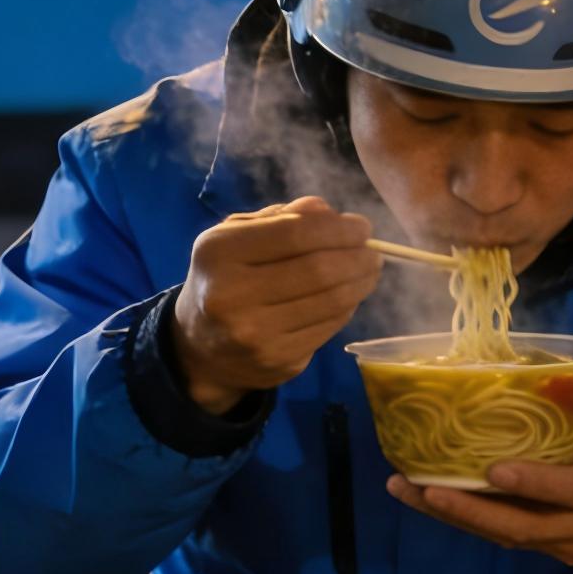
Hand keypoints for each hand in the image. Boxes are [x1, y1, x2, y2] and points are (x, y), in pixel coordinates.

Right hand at [168, 196, 382, 413]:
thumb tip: (328, 211)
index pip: (295, 234)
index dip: (338, 228)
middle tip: (373, 251)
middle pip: (319, 270)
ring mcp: (256, 335)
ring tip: (369, 270)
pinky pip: (330, 328)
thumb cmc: (224, 279)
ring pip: (332, 302)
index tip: (362, 227)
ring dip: (361, 282)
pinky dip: (346, 308)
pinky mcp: (279, 362)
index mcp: (219, 253)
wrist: (199, 350)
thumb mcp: (237, 238)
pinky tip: (348, 296)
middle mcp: (232, 295)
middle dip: (357, 256)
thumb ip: (280, 219)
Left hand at [385, 316, 572, 564]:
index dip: (537, 484)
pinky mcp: (552, 549)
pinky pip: (506, 538)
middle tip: (422, 484)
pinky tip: (424, 496)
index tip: (494, 470)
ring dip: (454, 516)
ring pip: (507, 536)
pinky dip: (465, 519)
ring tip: (405, 488)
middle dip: (471, 510)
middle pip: (525, 526)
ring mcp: (569, 544)